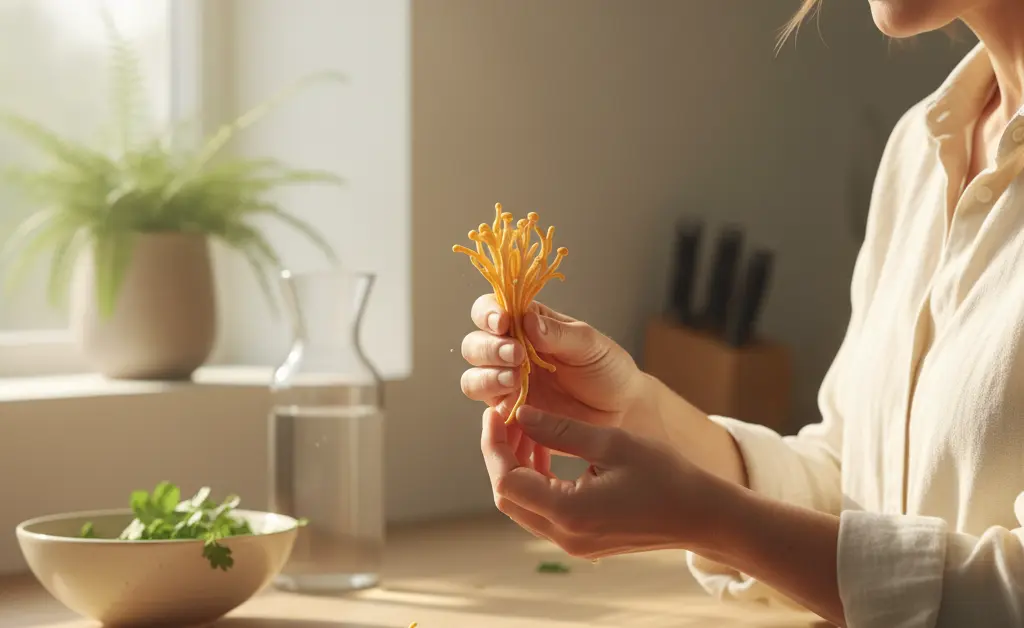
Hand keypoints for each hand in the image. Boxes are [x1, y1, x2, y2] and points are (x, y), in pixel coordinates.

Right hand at [460, 295, 661, 442]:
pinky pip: (490, 408)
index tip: (502, 322)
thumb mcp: (588, 344)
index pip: (490, 310)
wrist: (621, 408)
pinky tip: (517, 404)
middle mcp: (510, 351)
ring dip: (487, 377)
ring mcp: (507, 383)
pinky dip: (497, 405)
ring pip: (473, 378)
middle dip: (489, 349)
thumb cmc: (606, 368)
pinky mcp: (512, 411)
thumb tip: (526, 320)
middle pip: (474, 345)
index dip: (488, 314)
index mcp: (526, 324)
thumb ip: (557, 333)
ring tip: (516, 380)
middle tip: (517, 356)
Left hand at [480, 405, 724, 558]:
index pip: (506, 480)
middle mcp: (564, 535)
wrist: (701, 515)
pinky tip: (547, 451)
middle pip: (508, 496)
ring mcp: (572, 543)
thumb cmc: (665, 475)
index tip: (495, 414)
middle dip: (501, 454)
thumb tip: (520, 414)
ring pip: (522, 504)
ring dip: (518, 466)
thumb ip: (560, 429)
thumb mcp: (611, 442)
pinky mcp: (580, 540)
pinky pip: (543, 511)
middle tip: (508, 417)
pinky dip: (537, 481)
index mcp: (569, 512)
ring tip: (529, 428)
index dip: (494, 445)